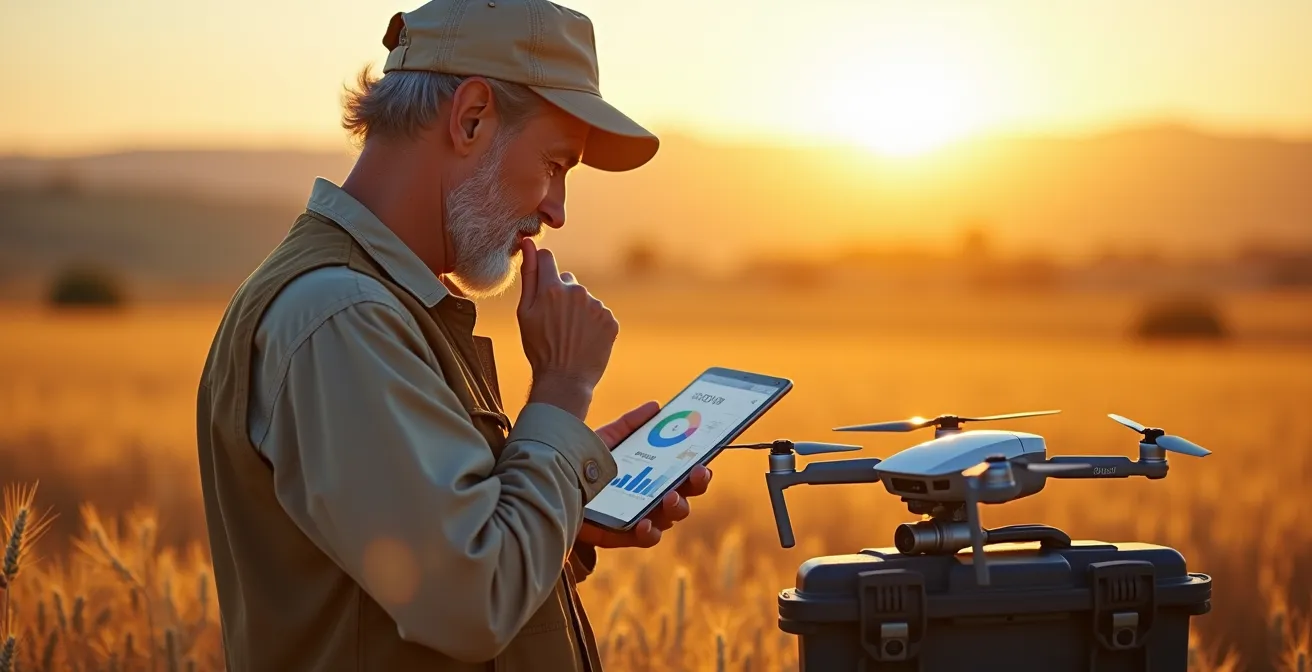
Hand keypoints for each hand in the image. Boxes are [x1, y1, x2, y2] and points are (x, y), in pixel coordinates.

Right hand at [518, 238, 618, 420]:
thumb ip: (529, 275)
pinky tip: (584, 340)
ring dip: (578, 311)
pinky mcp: (610, 320)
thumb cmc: (539, 348)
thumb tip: (528, 243)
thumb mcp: (525, 313)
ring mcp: (596, 306)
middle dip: (561, 295)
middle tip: (555, 324)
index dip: (543, 269)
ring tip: (570, 335)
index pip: (548, 258)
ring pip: (584, 299)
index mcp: (552, 288)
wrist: (565, 380)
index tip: (542, 286)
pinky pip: (599, 314)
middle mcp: (577, 292)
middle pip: (568, 281)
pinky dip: (593, 324)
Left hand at [577, 401, 713, 548]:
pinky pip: (645, 538)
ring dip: (677, 507)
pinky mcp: (622, 534)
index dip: (699, 470)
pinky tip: (645, 522)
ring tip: (670, 497)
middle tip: (694, 473)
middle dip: (695, 485)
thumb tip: (655, 406)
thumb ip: (629, 424)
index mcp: (654, 476)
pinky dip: (649, 532)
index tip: (703, 460)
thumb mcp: (606, 440)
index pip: (685, 474)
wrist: (550, 486)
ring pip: (671, 517)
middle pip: (685, 495)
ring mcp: (639, 517)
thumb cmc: (582, 464)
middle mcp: (652, 498)